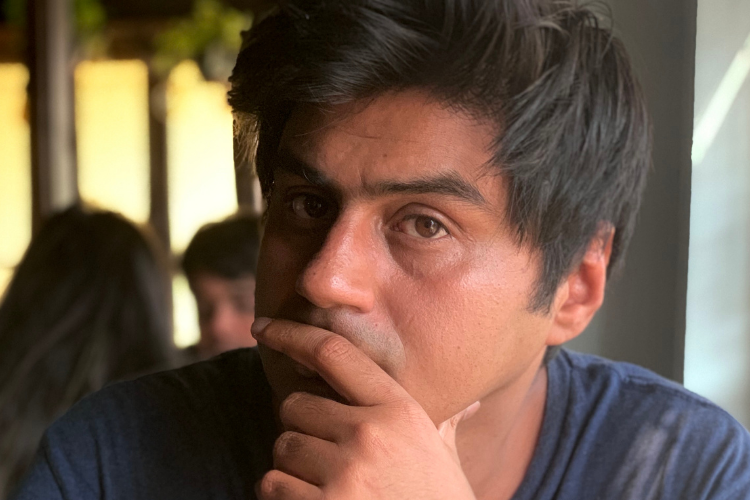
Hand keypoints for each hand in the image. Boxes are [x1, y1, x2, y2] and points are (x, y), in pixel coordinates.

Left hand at [252, 318, 478, 499]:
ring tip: (327, 486)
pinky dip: (284, 496)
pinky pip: (272, 485)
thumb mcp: (445, 459)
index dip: (293, 334)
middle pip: (296, 405)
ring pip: (282, 446)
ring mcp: (344, 475)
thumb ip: (443, 424)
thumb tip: (470, 403)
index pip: (335, 354)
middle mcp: (370, 435)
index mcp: (401, 412)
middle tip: (327, 454)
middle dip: (303, 427)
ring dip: (293, 466)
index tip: (265, 328)